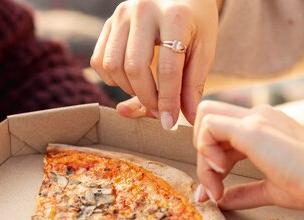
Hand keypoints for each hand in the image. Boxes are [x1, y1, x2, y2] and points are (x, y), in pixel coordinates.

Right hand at [91, 0, 218, 126]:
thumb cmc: (196, 23)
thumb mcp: (204, 49)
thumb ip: (194, 83)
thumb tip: (186, 119)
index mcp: (175, 16)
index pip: (167, 68)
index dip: (168, 101)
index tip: (170, 123)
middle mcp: (143, 10)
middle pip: (134, 68)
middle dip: (146, 98)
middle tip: (159, 111)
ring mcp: (121, 14)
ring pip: (112, 66)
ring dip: (128, 89)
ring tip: (147, 92)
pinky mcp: (109, 21)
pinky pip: (99, 60)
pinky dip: (111, 79)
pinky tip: (130, 80)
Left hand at [193, 101, 303, 210]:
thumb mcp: (271, 190)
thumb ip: (245, 193)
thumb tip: (222, 201)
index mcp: (265, 127)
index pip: (223, 133)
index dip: (210, 160)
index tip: (215, 192)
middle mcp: (258, 116)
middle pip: (209, 118)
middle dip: (201, 153)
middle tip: (213, 188)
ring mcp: (255, 119)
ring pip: (205, 119)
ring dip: (202, 155)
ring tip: (217, 185)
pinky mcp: (251, 128)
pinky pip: (209, 126)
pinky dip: (205, 150)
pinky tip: (220, 173)